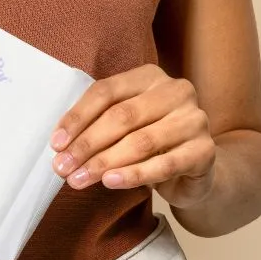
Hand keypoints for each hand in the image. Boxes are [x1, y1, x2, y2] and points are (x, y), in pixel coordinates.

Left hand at [49, 64, 216, 208]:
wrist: (195, 168)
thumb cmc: (149, 142)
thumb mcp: (123, 126)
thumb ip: (97, 126)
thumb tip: (61, 147)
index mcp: (149, 77)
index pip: (106, 92)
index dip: (77, 118)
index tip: (56, 144)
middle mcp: (175, 91)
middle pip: (121, 116)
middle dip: (87, 145)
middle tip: (62, 167)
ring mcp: (194, 119)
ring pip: (141, 141)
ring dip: (104, 163)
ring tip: (78, 180)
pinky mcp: (205, 151)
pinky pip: (164, 164)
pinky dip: (134, 175)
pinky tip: (110, 182)